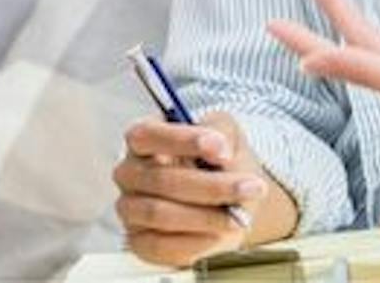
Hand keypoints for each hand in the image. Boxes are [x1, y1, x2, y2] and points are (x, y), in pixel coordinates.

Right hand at [112, 111, 271, 266]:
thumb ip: (222, 132)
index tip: (221, 149)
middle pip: (161, 179)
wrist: (228, 200)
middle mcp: (129, 174)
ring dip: (207, 216)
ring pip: (161, 214)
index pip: (146, 135)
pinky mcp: (139, 242)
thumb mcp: (226, 134)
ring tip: (239, 216)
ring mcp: (130, 209)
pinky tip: (218, 234)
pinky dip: (195, 242)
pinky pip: (161, 246)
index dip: (182, 141)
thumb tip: (219, 148)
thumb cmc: (219, 162)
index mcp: (143, 139)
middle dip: (211, 186)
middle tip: (249, 188)